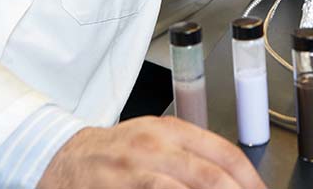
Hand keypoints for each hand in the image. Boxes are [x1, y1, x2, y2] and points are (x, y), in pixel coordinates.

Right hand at [37, 116, 266, 188]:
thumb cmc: (116, 153)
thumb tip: (231, 178)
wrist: (63, 158)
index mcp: (171, 130)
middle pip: (210, 176)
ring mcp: (134, 168)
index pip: (224, 153)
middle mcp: (155, 145)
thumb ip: (191, 155)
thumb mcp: (156, 141)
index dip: (249, 178)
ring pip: (185, 188)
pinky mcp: (117, 187)